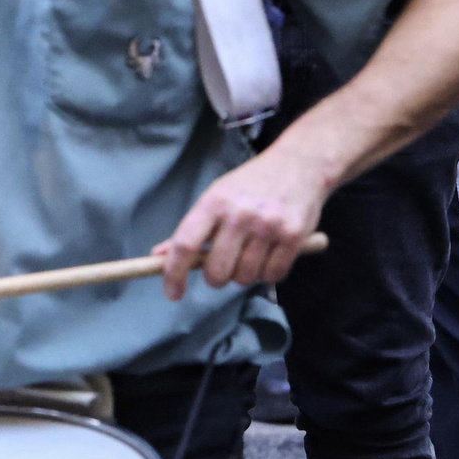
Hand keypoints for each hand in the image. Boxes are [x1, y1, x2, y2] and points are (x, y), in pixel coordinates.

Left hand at [155, 144, 329, 299]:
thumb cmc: (251, 184)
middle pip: (216, 271)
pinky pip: (272, 276)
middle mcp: (240, 214)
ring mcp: (268, 226)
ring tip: (249, 255)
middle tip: (222, 267)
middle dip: (215, 278)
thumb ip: (191, 228)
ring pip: (245, 277)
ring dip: (244, 275)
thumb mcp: (217, 196)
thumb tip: (159, 255)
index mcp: (214, 202)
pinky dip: (267, 274)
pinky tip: (269, 255)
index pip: (185, 244)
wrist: (299, 164)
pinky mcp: (294, 237)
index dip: (174, 273)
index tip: (172, 293)